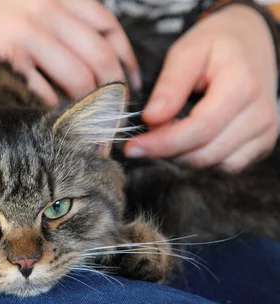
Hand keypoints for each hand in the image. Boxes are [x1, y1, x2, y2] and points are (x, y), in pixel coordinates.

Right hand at [0, 0, 139, 104]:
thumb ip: (55, 16)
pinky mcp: (10, 51)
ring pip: (80, 75)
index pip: (109, 27)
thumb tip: (86, 50)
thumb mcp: (25, 2)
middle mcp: (49, 7)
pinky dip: (55, 106)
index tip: (129, 82)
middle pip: (101, 55)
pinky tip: (56, 116)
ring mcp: (29, 29)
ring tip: (90, 122)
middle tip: (114, 113)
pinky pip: (45, 87)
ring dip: (89, 105)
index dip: (126, 58)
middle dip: (115, 90)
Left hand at [124, 5, 277, 171]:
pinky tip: (187, 140)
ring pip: (213, 165)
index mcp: (242, 85)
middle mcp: (259, 114)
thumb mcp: (187, 51)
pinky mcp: (262, 145)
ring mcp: (265, 132)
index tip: (131, 147)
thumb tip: (151, 119)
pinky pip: (225, 167)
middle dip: (166, 150)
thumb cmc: (216, 46)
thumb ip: (170, 85)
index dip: (162, 143)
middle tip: (145, 135)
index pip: (200, 129)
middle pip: (204, 153)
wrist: (253, 44)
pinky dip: (200, 159)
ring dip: (181, 156)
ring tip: (167, 132)